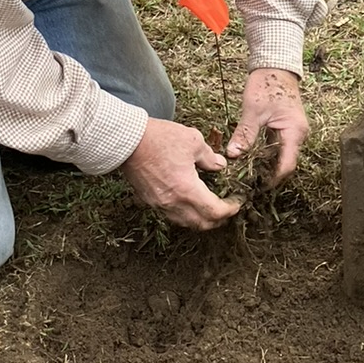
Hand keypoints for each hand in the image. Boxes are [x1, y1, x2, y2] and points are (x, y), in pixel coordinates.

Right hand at [123, 117, 241, 229]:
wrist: (127, 141)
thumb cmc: (159, 138)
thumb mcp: (193, 141)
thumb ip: (210, 158)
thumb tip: (220, 165)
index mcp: (187, 190)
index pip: (215, 212)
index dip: (230, 209)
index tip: (237, 202)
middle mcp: (173, 203)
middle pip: (201, 224)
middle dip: (218, 220)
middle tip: (227, 208)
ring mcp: (159, 204)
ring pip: (185, 222)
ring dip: (200, 219)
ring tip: (209, 207)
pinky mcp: (148, 200)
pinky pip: (171, 215)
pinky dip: (184, 213)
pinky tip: (188, 201)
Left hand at [226, 68, 307, 182]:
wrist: (275, 65)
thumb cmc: (267, 84)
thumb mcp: (253, 110)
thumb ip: (245, 134)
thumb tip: (233, 155)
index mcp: (294, 132)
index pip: (287, 165)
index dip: (273, 179)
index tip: (257, 187)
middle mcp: (298, 135)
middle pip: (285, 163)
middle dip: (269, 175)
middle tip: (249, 184)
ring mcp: (293, 132)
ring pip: (281, 155)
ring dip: (267, 165)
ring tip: (248, 175)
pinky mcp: (287, 128)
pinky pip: (278, 147)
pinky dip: (267, 154)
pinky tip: (252, 159)